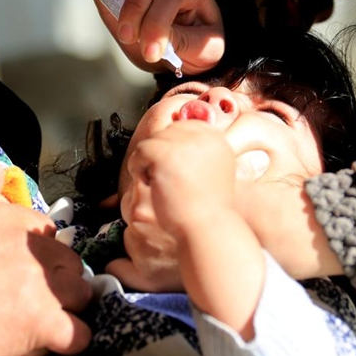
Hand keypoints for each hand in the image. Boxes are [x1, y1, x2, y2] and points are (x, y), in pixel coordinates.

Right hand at [0, 162, 91, 355]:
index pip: (49, 235)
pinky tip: (45, 344)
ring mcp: (45, 288)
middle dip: (56, 282)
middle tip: (31, 301)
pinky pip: (78, 335)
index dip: (38, 257)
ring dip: (65, 310)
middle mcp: (37, 251)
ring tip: (39, 323)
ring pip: (80, 297)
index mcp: (16, 221)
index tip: (20, 272)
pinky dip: (68, 342)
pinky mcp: (45, 324)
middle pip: (69, 266)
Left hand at [124, 120, 235, 238]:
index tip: (172, 165)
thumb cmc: (209, 210)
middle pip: (167, 132)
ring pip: (152, 141)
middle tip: (168, 179)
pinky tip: (152, 184)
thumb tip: (176, 140)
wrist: (207, 228)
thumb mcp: (214, 173)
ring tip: (162, 184)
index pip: (184, 126)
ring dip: (150, 163)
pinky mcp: (163, 154)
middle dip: (162, 155)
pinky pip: (141, 152)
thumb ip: (200, 154)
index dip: (173, 147)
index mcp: (216, 139)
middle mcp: (201, 135)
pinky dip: (140, 168)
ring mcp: (181, 144)